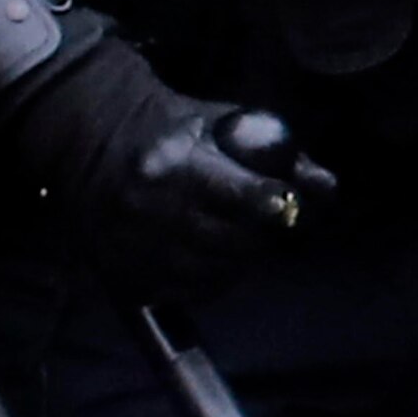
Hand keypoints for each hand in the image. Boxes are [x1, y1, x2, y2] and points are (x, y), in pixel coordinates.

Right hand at [6, 32, 332, 289]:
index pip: (240, 197)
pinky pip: (184, 292)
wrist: (91, 137)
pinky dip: (209, 280)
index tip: (285, 206)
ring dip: (238, 261)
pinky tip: (210, 255)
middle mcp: (150, 208)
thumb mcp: (222, 124)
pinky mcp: (122, 271)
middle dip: (262, 236)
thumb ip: (277, 153)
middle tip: (267, 222)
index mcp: (175, 163)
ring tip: (237, 236)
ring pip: (212, 274)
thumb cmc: (169, 128)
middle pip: (232, 243)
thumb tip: (326, 188)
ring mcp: (132, 246)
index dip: (273, 205)